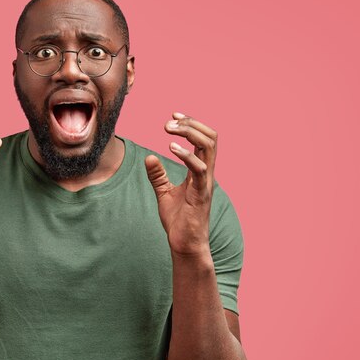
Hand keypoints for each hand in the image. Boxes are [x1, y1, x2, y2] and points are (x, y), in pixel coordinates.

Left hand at [145, 112, 216, 256]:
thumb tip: (149, 157)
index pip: (203, 139)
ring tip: (169, 129)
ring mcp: (205, 183)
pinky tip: (170, 149)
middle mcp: (206, 173)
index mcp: (199, 171)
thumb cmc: (178, 220)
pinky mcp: (201, 194)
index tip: (174, 116)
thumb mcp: (164, 192)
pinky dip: (186, 155)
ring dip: (189, 133)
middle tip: (169, 122)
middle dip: (191, 124)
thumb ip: (158, 175)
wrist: (184, 243)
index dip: (191, 123)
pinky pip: (198, 169)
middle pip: (210, 137)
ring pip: (209, 147)